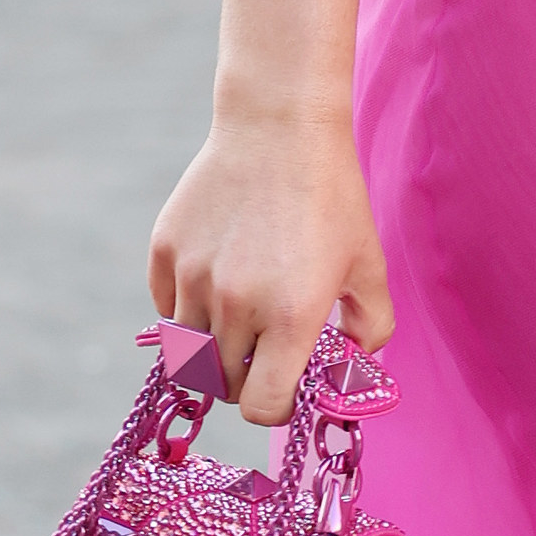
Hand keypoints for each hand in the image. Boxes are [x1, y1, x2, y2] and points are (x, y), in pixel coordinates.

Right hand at [148, 107, 392, 425]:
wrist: (279, 128)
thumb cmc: (331, 199)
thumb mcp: (368, 265)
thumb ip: (370, 328)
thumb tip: (351, 367)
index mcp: (290, 318)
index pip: (262, 407)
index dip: (273, 408)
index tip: (283, 386)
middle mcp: (235, 306)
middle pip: (222, 384)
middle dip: (244, 378)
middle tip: (264, 349)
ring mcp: (194, 279)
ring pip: (188, 351)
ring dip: (213, 345)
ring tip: (240, 312)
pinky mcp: (164, 253)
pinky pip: (167, 308)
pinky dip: (187, 308)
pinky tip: (217, 276)